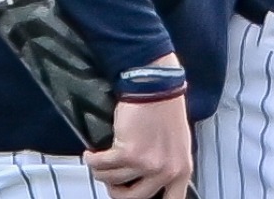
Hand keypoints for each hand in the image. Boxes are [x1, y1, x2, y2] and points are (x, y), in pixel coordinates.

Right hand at [83, 55, 192, 198]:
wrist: (156, 86)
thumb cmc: (165, 110)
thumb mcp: (176, 145)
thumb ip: (166, 167)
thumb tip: (147, 183)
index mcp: (182, 170)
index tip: (130, 194)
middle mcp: (167, 171)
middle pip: (134, 198)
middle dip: (116, 190)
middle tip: (111, 179)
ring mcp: (148, 164)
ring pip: (113, 181)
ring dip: (102, 171)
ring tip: (100, 161)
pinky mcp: (128, 154)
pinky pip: (101, 166)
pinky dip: (93, 160)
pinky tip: (92, 153)